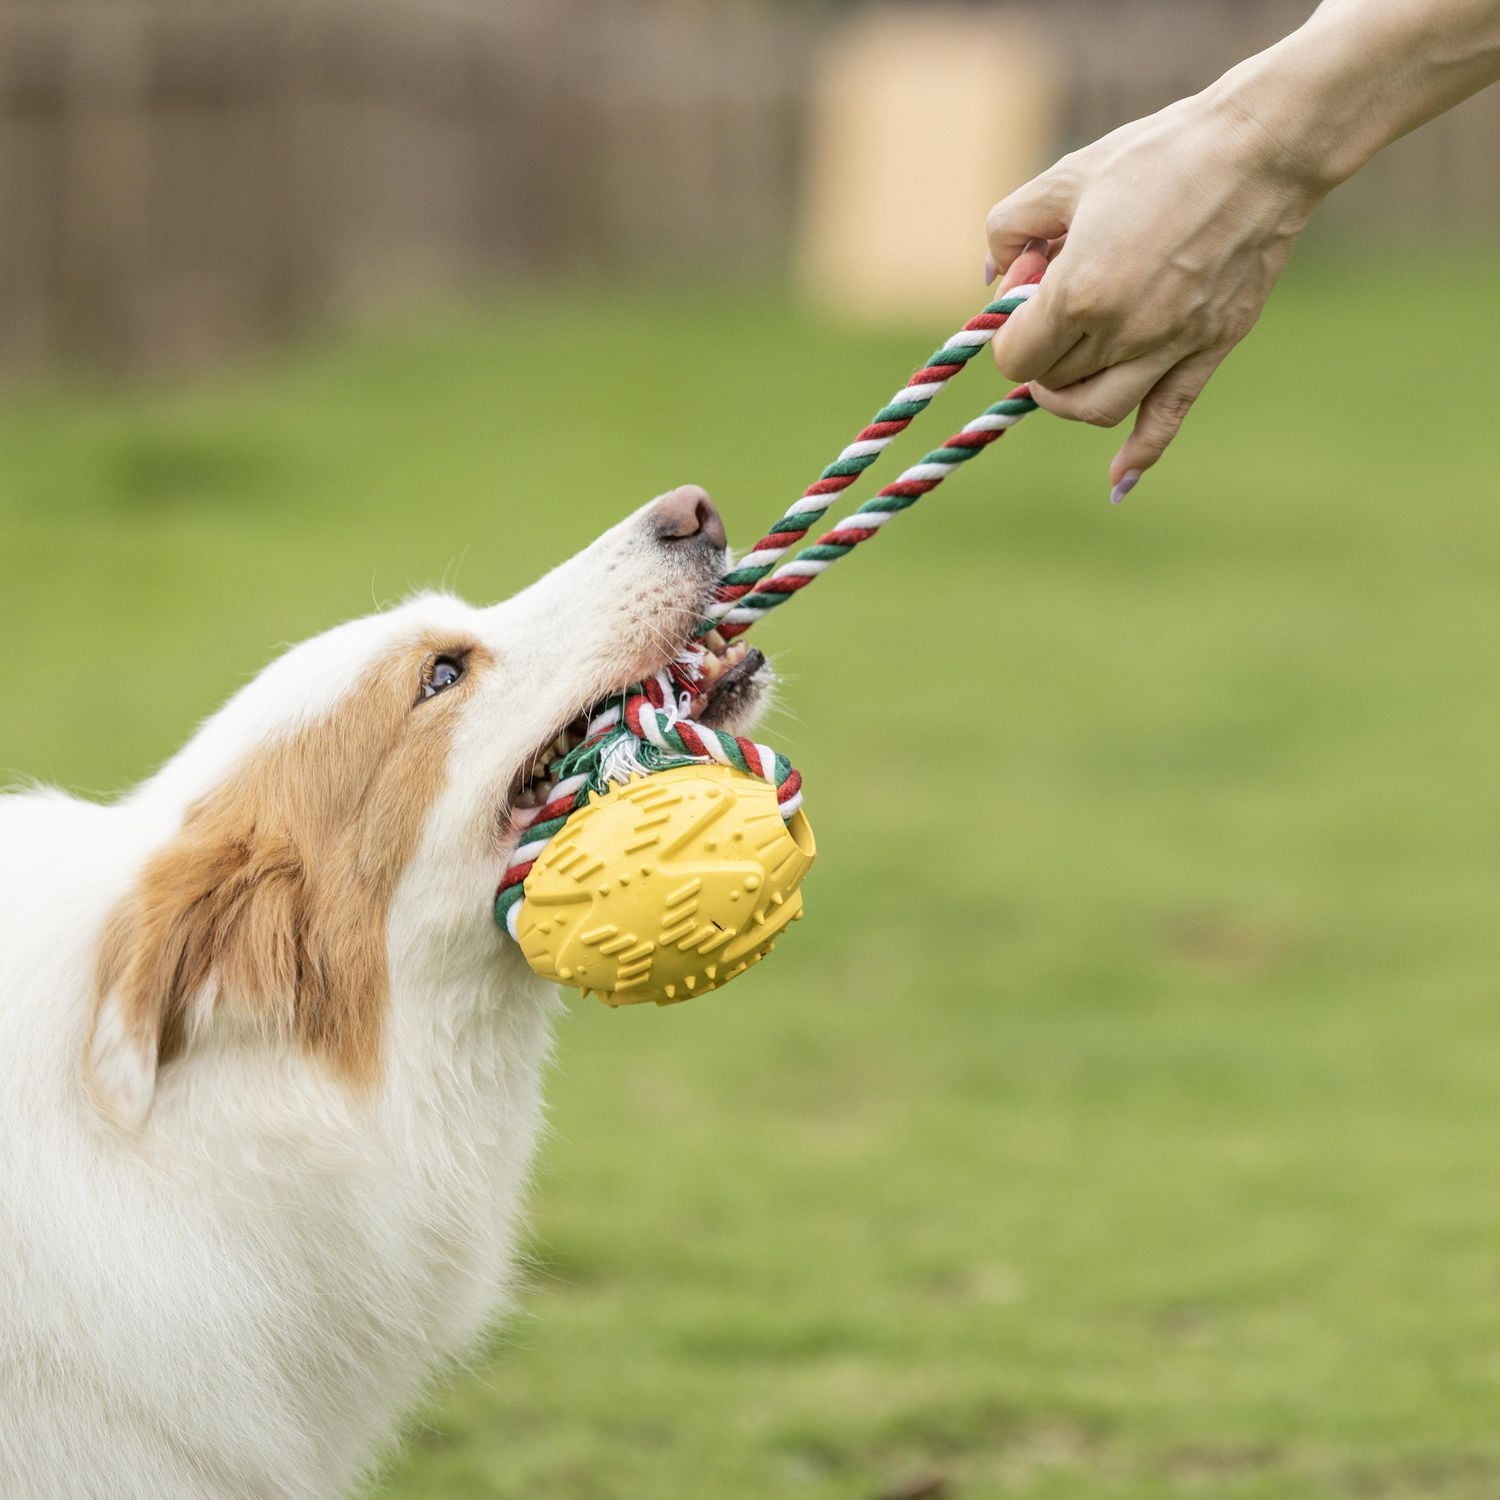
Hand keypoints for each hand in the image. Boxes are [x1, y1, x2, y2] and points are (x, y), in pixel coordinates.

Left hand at [985, 90, 1325, 498]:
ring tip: (1071, 362)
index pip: (1012, 354)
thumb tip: (994, 273)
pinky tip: (1118, 481)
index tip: (1028, 284)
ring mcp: (1169, 347)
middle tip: (1057, 294)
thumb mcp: (1067, 178)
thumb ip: (1010, 228)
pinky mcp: (1209, 349)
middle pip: (1051, 379)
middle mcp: (1123, 332)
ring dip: (1070, 396)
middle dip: (1040, 346)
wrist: (1263, 148)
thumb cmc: (1161, 154)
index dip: (1007, 327)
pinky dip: (1140, 454)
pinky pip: (1167, 418)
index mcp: (1080, 292)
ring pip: (1096, 410)